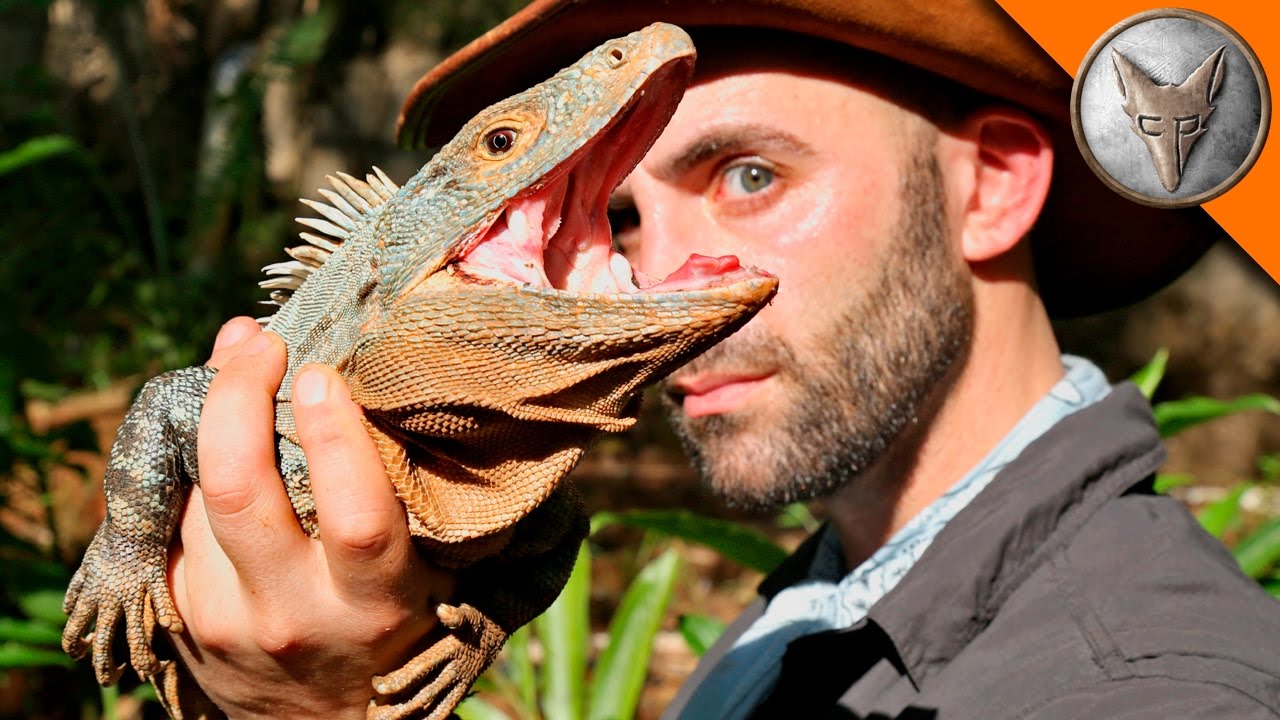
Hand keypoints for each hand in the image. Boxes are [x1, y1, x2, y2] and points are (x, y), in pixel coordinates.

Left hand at [165, 317, 453, 718]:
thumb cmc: (390, 628)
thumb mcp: (423, 573)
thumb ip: (394, 490)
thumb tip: (341, 377)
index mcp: (371, 602)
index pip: (354, 518)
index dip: (334, 437)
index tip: (322, 373)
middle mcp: (290, 613)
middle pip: (239, 492)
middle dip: (236, 398)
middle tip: (258, 343)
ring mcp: (222, 618)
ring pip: (198, 495)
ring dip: (217, 423)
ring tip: (242, 377)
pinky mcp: (178, 616)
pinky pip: (174, 519)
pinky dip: (194, 466)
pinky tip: (217, 438)